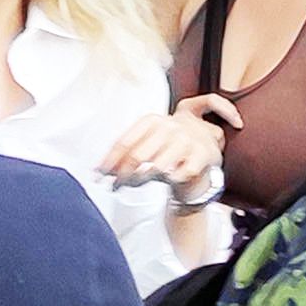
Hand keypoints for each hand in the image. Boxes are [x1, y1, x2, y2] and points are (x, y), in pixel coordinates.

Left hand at [104, 95, 235, 196]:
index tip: (100, 174)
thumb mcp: (149, 140)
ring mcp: (187, 140)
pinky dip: (170, 180)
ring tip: (136, 183)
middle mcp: (170, 126)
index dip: (110, 161)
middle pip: (137, 156)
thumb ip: (127, 152)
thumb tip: (103, 170)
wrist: (204, 147)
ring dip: (141, 180)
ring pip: (156, 167)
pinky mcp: (202, 155)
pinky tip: (167, 180)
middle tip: (116, 184)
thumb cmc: (171, 145)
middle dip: (123, 174)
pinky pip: (179, 175)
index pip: (124, 142)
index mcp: (153, 120)